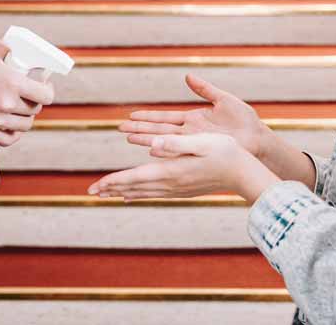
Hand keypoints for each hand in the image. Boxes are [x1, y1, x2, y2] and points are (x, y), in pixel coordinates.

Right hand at [0, 40, 55, 147]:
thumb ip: (6, 48)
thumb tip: (17, 49)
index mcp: (12, 83)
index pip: (45, 95)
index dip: (48, 90)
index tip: (44, 86)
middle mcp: (7, 104)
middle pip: (35, 110)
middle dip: (35, 101)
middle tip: (31, 95)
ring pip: (25, 125)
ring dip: (26, 117)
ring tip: (21, 109)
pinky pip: (9, 139)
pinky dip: (14, 133)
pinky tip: (13, 125)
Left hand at [87, 133, 279, 203]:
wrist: (245, 173)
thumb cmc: (225, 152)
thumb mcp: (201, 141)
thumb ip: (176, 143)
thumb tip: (153, 144)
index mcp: (171, 170)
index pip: (135, 177)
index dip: (113, 181)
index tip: (94, 186)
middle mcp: (171, 183)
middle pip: (134, 187)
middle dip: (112, 188)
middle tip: (90, 193)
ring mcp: (178, 188)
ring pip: (143, 192)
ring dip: (123, 191)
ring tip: (106, 194)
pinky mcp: (184, 189)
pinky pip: (154, 193)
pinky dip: (139, 193)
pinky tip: (134, 194)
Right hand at [119, 74, 269, 159]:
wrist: (258, 139)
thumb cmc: (244, 120)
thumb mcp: (223, 99)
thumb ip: (204, 89)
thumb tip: (187, 76)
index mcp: (193, 120)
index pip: (164, 118)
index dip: (147, 117)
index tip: (131, 116)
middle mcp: (189, 133)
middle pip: (159, 130)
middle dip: (139, 129)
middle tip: (120, 129)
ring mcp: (194, 143)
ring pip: (165, 141)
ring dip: (146, 140)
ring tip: (128, 138)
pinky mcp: (202, 151)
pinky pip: (179, 151)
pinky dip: (165, 151)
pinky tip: (151, 151)